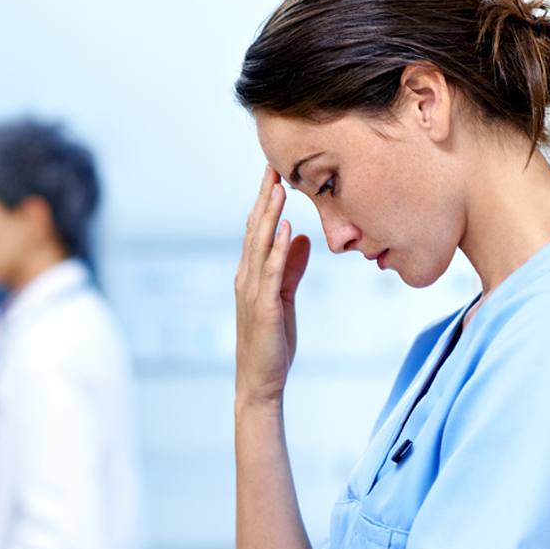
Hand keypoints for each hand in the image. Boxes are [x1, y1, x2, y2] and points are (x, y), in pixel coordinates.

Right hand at [235, 167, 311, 407]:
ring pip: (261, 246)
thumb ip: (292, 269)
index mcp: (251, 276)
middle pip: (256, 231)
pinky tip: (285, 228)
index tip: (275, 176)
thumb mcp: (284, 300)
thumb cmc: (271, 343)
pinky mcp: (264, 307)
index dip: (265, 203)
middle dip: (265, 199)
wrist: (260, 381)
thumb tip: (301, 238)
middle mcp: (247, 278)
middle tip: (273, 167)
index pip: (257, 232)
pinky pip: (272, 272)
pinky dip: (278, 248)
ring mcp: (253, 292)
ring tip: (279, 189)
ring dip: (270, 216)